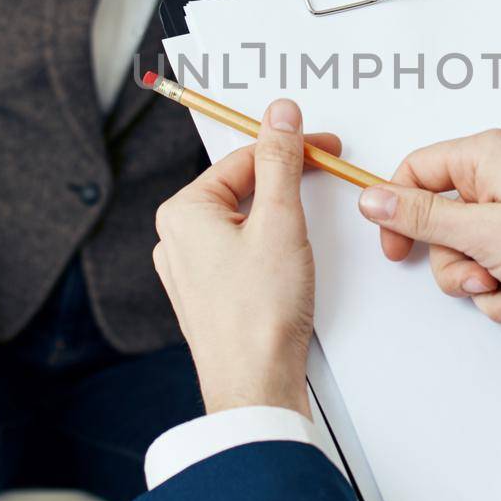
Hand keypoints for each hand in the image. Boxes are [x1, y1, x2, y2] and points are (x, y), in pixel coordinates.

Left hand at [152, 99, 341, 417]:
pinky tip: (289, 264)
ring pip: (242, 221)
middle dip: (284, 183)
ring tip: (306, 232)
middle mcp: (176, 237)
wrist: (254, 385)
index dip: (291, 148)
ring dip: (279, 217)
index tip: (324, 146)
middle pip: (241, 187)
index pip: (244, 158)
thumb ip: (280, 161)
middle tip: (322, 178)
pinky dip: (268, 247)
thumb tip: (279, 115)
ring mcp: (188, 270)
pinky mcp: (207, 295)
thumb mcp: (280, 221)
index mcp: (183, 211)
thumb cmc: (259, 315)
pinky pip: (239, 252)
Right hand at [357, 130, 500, 359]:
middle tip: (487, 275)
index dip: (399, 212)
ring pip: (473, 262)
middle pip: (443, 229)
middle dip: (463, 268)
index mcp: (485, 156)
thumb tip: (372, 198)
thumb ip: (422, 218)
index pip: (415, 172)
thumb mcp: (484, 232)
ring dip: (495, 290)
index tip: (398, 250)